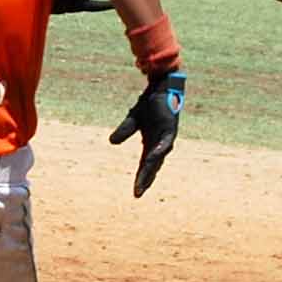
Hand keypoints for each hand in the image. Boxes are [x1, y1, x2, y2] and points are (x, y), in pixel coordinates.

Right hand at [107, 70, 184, 197]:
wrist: (160, 88)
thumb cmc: (150, 104)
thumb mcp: (132, 120)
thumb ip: (124, 131)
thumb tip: (112, 142)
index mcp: (151, 144)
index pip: (144, 166)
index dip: (140, 179)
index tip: (135, 194)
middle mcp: (159, 144)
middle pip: (152, 167)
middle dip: (145, 180)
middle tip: (138, 193)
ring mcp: (166, 138)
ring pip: (158, 158)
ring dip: (151, 169)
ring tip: (144, 181)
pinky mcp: (169, 129)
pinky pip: (164, 143)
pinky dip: (158, 151)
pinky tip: (151, 158)